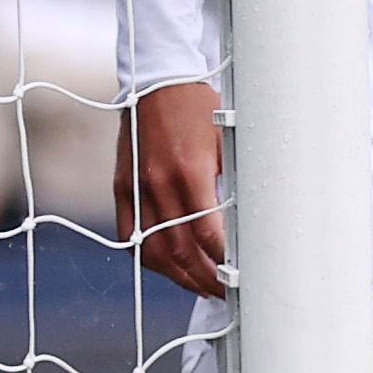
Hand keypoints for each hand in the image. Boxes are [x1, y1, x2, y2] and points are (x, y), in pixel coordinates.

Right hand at [119, 79, 227, 301]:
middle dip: (204, 278)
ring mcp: (136, 188)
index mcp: (190, 171)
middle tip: (224, 292)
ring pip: (153, 250)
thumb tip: (250, 223)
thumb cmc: (200, 107)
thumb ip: (234, 182)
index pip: (207, 234)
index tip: (239, 277)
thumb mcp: (230, 140)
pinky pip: (132, 236)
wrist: (159, 80)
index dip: (223, 262)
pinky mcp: (122, 188)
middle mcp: (158, 184)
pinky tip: (170, 267)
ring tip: (200, 286)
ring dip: (177, 276)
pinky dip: (151, 258)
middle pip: (180, 251)